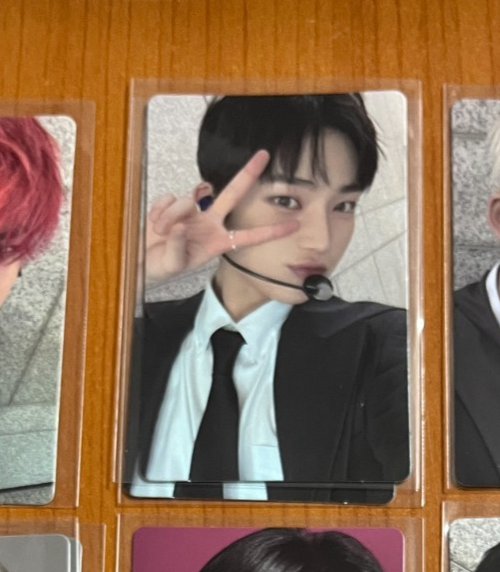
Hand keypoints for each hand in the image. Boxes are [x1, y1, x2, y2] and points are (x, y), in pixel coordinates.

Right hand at [145, 150, 298, 284]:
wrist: (140, 259)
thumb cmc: (162, 266)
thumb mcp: (173, 265)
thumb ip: (177, 248)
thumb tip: (178, 226)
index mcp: (217, 242)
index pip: (248, 236)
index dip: (271, 231)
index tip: (294, 225)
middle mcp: (208, 222)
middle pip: (231, 194)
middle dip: (247, 174)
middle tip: (264, 155)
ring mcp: (190, 211)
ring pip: (186, 201)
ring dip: (170, 217)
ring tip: (160, 233)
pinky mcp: (171, 204)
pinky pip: (167, 199)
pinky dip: (157, 213)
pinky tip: (155, 224)